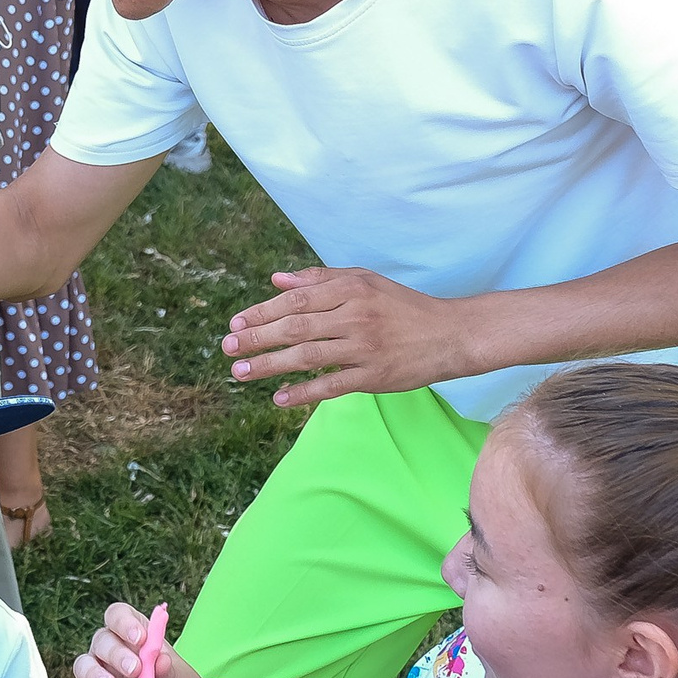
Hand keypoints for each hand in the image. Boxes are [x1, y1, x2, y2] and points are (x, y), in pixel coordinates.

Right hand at [63, 601, 203, 677]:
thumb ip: (170, 671)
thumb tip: (160, 659)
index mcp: (136, 639)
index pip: (119, 617)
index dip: (124, 622)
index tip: (139, 638)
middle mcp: (113, 655)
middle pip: (101, 640)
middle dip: (115, 652)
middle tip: (134, 670)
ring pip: (83, 665)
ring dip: (93, 672)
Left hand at [221, 265, 467, 405]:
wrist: (450, 334)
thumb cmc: (401, 305)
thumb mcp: (364, 280)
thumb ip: (319, 279)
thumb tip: (276, 280)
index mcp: (350, 289)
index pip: (296, 301)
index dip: (262, 312)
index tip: (236, 323)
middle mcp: (355, 316)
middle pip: (296, 328)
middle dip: (257, 338)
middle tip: (227, 348)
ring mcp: (364, 348)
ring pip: (307, 357)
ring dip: (270, 365)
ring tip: (240, 372)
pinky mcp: (375, 377)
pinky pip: (332, 385)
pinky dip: (303, 393)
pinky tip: (279, 398)